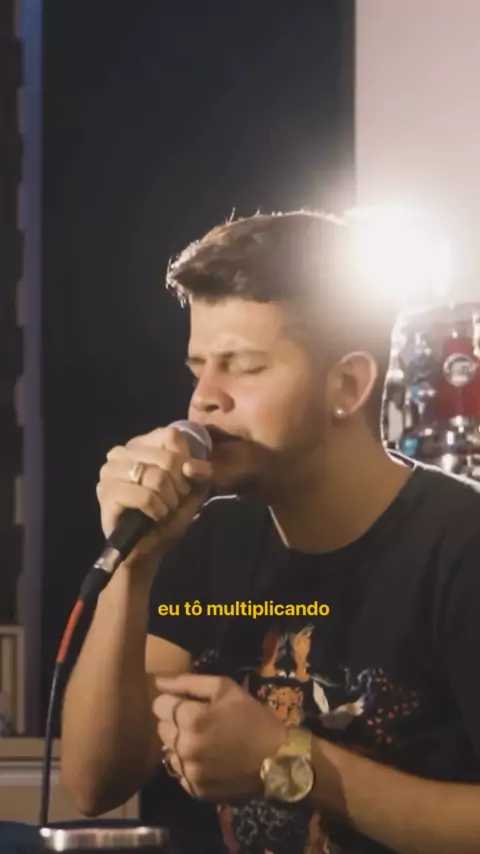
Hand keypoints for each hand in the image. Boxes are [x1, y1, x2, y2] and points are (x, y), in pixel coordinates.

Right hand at [96, 426, 211, 565]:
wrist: (146, 547)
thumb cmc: (168, 515)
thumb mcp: (192, 491)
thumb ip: (199, 473)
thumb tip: (193, 466)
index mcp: (142, 444)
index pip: (171, 436)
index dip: (186, 461)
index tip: (186, 482)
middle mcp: (122, 452)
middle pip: (167, 458)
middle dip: (179, 486)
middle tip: (174, 502)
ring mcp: (110, 471)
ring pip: (156, 476)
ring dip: (168, 499)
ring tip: (164, 509)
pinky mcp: (106, 492)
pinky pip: (144, 496)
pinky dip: (156, 509)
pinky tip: (154, 516)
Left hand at [153, 674, 285, 799]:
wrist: (277, 760)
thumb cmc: (253, 718)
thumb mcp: (225, 688)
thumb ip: (188, 682)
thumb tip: (158, 680)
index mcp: (191, 719)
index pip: (158, 705)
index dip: (174, 701)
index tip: (191, 703)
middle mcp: (184, 747)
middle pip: (161, 728)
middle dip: (176, 721)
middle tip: (202, 721)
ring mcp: (188, 772)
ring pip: (168, 751)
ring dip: (181, 744)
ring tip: (206, 741)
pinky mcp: (194, 789)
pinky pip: (179, 771)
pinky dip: (189, 764)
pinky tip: (210, 759)